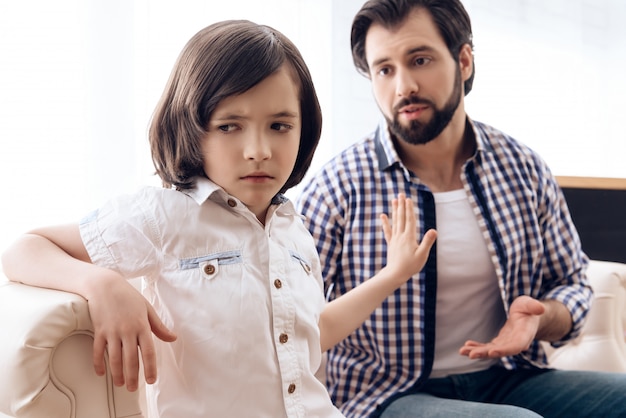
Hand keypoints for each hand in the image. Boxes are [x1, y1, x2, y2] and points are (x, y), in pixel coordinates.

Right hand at [86, 275, 176, 390]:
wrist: (105, 285)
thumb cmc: (129, 296)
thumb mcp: (147, 309)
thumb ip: (159, 326)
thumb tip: (173, 338)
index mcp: (142, 326)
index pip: (148, 351)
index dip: (150, 367)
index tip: (151, 380)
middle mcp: (127, 330)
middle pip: (131, 359)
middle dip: (132, 376)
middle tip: (133, 389)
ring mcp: (112, 331)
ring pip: (114, 358)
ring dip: (117, 374)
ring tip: (120, 384)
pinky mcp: (99, 331)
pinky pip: (98, 351)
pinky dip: (98, 363)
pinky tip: (101, 373)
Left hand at [380, 193, 436, 281]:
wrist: (395, 274)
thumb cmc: (410, 266)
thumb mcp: (422, 255)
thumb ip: (427, 242)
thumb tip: (434, 230)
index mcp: (409, 237)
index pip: (410, 220)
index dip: (409, 209)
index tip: (408, 199)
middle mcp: (401, 236)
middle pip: (401, 218)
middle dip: (402, 205)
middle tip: (400, 194)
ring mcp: (395, 239)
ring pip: (395, 221)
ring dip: (395, 210)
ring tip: (394, 200)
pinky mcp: (391, 244)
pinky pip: (388, 231)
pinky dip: (385, 223)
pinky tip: (382, 216)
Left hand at [459, 295, 544, 358]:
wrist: (528, 316)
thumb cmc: (528, 309)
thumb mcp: (530, 304)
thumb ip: (533, 306)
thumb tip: (540, 308)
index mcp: (525, 335)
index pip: (516, 346)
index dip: (505, 350)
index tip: (492, 351)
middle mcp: (515, 343)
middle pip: (500, 351)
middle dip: (485, 353)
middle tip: (471, 354)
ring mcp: (506, 344)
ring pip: (491, 351)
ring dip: (478, 352)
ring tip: (463, 351)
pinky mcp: (499, 343)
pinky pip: (487, 347)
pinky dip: (477, 347)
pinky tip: (466, 347)